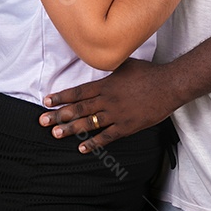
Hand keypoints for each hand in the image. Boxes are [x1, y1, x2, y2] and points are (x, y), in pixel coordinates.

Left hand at [39, 59, 178, 152]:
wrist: (169, 85)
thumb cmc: (149, 73)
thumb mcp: (126, 64)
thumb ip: (110, 67)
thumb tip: (100, 62)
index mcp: (106, 84)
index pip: (78, 92)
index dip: (61, 97)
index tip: (47, 101)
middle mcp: (107, 100)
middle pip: (78, 109)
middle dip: (58, 115)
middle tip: (42, 121)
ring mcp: (117, 115)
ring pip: (89, 123)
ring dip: (71, 129)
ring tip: (55, 134)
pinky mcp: (127, 126)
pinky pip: (107, 137)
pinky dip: (94, 143)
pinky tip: (82, 148)